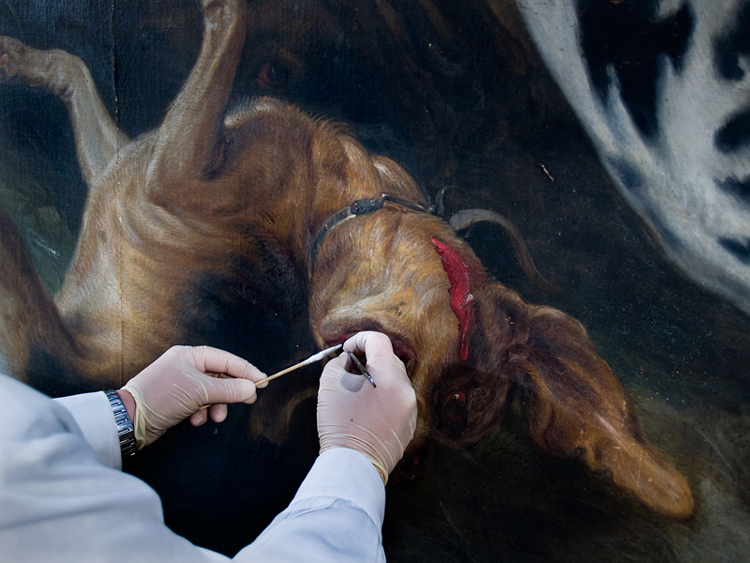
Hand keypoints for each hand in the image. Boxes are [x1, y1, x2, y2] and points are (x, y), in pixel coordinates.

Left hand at [120, 345, 265, 448]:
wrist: (129, 419)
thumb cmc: (161, 396)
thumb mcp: (199, 391)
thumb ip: (228, 390)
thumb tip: (251, 388)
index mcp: (191, 355)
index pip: (226, 360)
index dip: (246, 371)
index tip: (262, 382)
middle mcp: (187, 366)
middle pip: (221, 376)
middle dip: (231, 392)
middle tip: (248, 401)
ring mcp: (182, 383)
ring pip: (212, 392)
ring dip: (216, 406)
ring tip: (215, 417)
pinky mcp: (178, 400)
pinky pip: (200, 403)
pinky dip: (202, 413)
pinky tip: (196, 420)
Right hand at [317, 331, 416, 483]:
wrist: (353, 466)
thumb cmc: (339, 426)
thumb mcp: (330, 385)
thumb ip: (339, 363)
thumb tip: (349, 360)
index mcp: (389, 376)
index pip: (378, 341)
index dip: (359, 340)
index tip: (347, 350)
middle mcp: (406, 390)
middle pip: (389, 359)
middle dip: (368, 360)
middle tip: (348, 370)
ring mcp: (411, 408)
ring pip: (395, 381)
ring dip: (377, 379)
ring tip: (356, 392)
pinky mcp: (410, 424)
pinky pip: (398, 400)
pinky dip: (384, 397)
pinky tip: (366, 410)